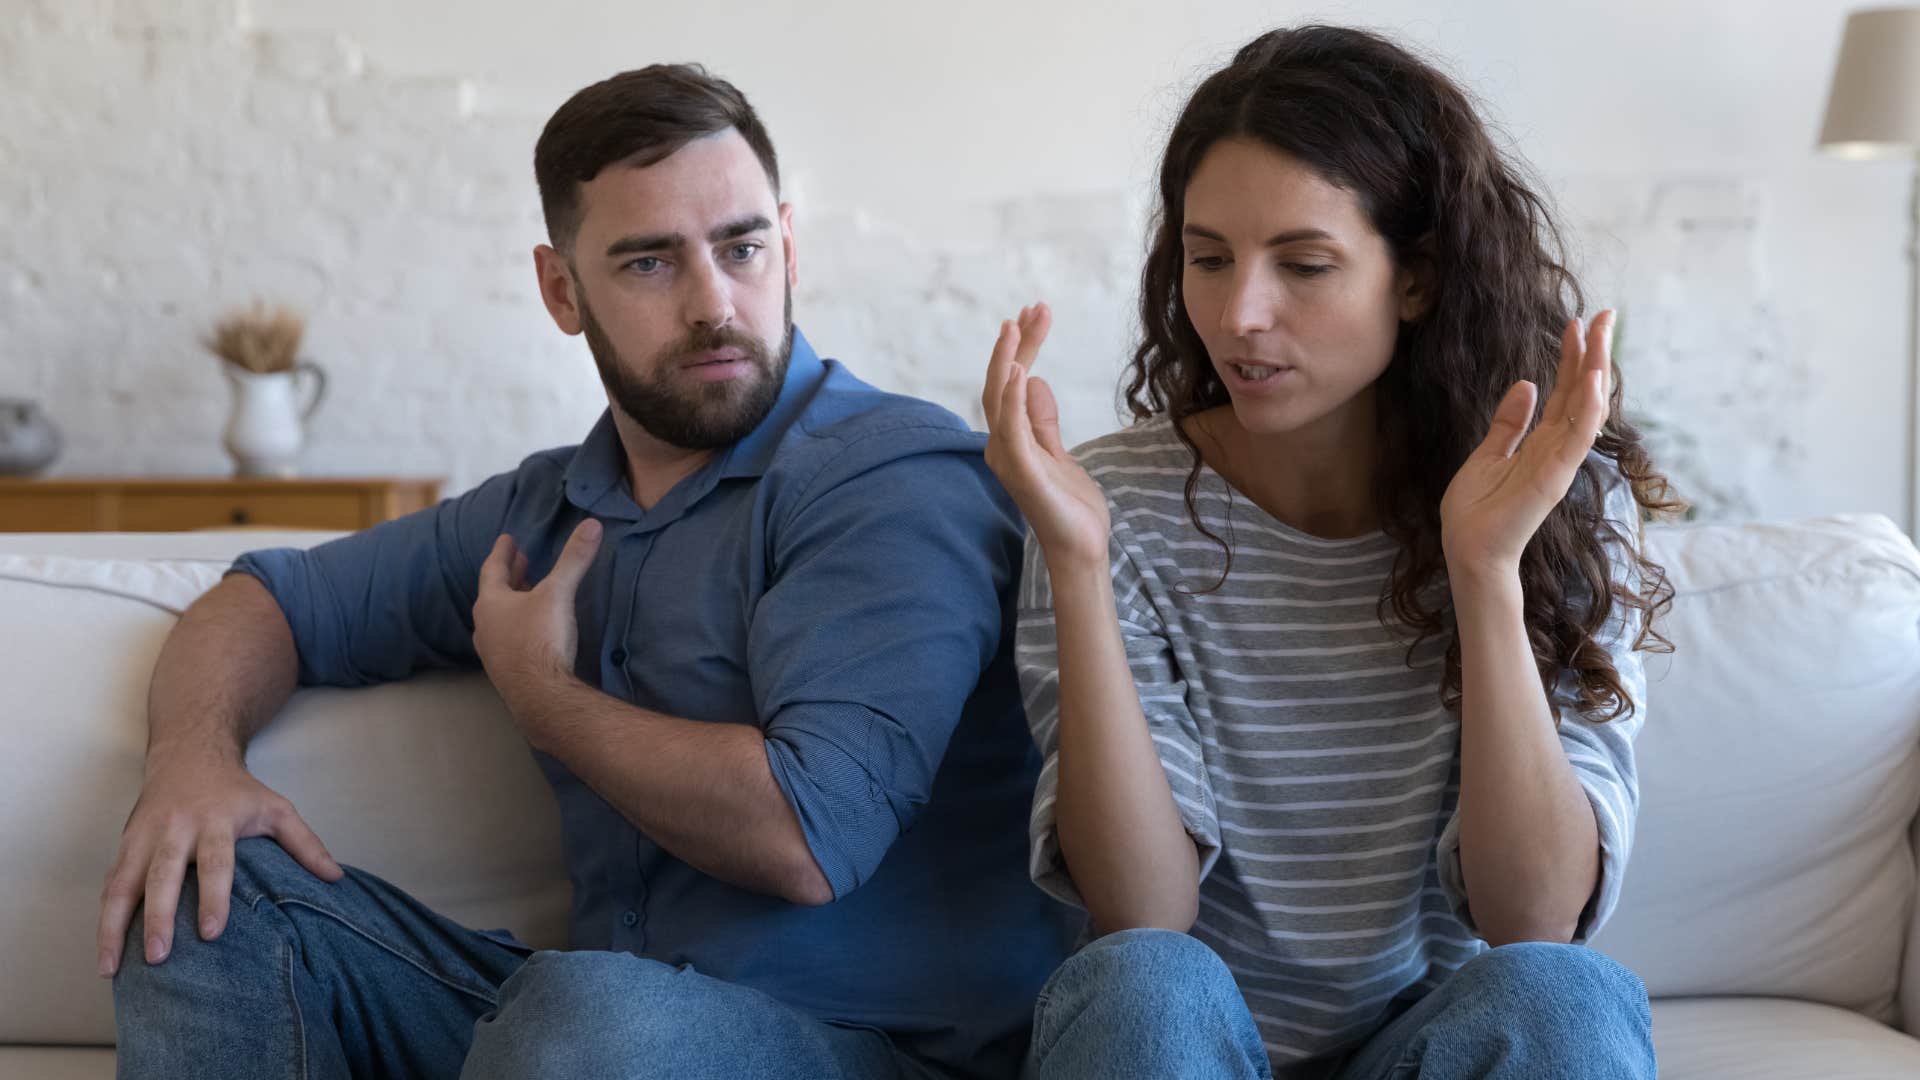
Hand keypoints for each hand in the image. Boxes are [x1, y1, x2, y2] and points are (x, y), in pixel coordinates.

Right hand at [98, 752, 341, 976]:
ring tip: (111, 968)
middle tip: (159, 956)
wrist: (190, 753)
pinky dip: (104, 916)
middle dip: (159, 916)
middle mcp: (176, 828)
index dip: (215, 896)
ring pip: (123, 882)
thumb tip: (336, 878)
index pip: (216, 861)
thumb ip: (306, 844)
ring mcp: (145, 836)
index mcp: (216, 820)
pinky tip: (105, 950)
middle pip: (164, 874)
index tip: (213, 932)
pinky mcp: (126, 843)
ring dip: (114, 926)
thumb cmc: (238, 791)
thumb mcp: (277, 808)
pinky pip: (110, 883)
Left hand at [472, 519, 601, 710]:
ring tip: (528, 592)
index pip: (492, 569)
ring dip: (513, 602)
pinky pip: (507, 639)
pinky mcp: (505, 671)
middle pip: (495, 593)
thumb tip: (592, 524)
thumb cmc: (541, 640)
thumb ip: (574, 559)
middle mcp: (485, 626)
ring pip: (500, 618)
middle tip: (520, 561)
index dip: (502, 552)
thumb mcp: (559, 593)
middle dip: (510, 575)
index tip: (507, 538)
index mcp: (491, 603)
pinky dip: (518, 626)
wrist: (539, 696)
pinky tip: (532, 631)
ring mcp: (492, 652)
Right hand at [981, 303, 1110, 567]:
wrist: (1081, 549)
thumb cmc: (1070, 506)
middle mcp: (1000, 447)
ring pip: (999, 400)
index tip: (1034, 315)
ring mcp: (1008, 459)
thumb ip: (1042, 421)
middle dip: (1017, 343)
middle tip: (1034, 308)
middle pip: (1002, 384)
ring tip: (1018, 324)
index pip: (1010, 385)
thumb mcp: (1059, 452)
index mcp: (1009, 441)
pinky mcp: (1023, 473)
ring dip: (1008, 360)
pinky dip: (1014, 399)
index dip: (1019, 349)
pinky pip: (1013, 430)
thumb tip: (1035, 380)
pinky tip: (1023, 371)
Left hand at [1440, 311, 1613, 580]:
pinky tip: (1593, 379)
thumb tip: (1526, 385)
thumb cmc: (1476, 511)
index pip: (1563, 391)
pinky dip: (1587, 408)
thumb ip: (1508, 423)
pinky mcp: (1555, 477)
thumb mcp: (1487, 455)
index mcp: (1540, 441)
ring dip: (1596, 371)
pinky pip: (1577, 437)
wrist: (1469, 551)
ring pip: (1587, 408)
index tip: (1578, 323)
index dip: (1572, 357)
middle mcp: (1556, 448)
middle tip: (1606, 315)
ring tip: (1602, 335)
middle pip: (1581, 392)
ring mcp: (1559, 462)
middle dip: (1594, 353)